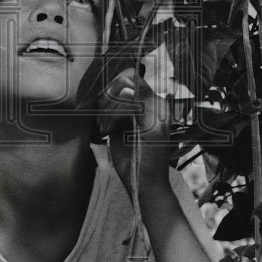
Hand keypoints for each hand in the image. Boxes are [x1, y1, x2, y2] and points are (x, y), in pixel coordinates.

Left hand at [99, 68, 172, 194]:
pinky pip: (128, 105)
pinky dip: (111, 117)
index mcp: (154, 104)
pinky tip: (107, 131)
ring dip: (107, 110)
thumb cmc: (132, 158)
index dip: (111, 86)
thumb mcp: (121, 126)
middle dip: (107, 97)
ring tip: (103, 128)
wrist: (144, 186)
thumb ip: (117, 108)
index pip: (131, 76)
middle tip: (101, 119)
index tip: (101, 106)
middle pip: (127, 79)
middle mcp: (160, 104)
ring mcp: (160, 113)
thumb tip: (103, 92)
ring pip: (125, 91)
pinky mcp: (156, 124)